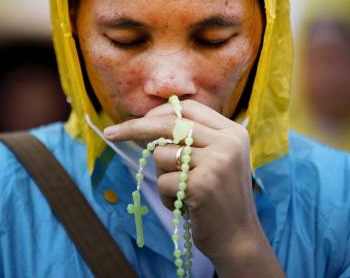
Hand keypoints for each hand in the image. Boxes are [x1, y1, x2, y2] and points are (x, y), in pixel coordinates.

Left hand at [104, 100, 284, 276]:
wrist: (239, 240)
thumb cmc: (219, 199)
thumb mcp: (217, 160)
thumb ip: (194, 139)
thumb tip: (149, 121)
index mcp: (232, 132)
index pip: (188, 108)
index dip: (159, 112)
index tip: (137, 120)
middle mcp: (227, 142)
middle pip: (170, 124)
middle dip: (135, 127)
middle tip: (110, 133)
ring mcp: (216, 162)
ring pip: (162, 154)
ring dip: (162, 175)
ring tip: (182, 192)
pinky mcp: (202, 184)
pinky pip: (163, 181)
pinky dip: (166, 197)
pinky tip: (185, 207)